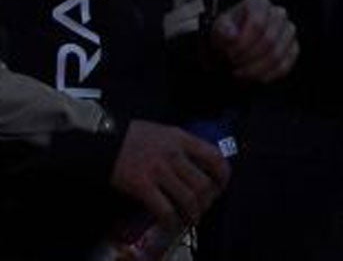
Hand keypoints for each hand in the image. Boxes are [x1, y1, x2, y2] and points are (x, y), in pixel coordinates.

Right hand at [110, 119, 230, 232]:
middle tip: (205, 206)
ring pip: (188, 197)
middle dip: (209, 200)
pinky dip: (171, 221)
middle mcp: (174, 155)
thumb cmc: (133, 137)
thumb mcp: (165, 132)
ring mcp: (158, 171)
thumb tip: (199, 162)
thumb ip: (182, 145)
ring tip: (192, 218)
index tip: (221, 185)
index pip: (214, 156)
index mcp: (181, 139)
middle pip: (203, 182)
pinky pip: (164, 209)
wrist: (104, 145)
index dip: (223, 175)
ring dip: (194, 212)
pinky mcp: (142, 186)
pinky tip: (171, 224)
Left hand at [210, 0, 298, 82]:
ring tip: (241, 72)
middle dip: (248, 57)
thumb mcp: (218, 29)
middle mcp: (278, 14)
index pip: (257, 23)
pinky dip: (266, 75)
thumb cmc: (228, 34)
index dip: (243, 42)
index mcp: (259, 3)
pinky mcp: (293, 49)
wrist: (232, 46)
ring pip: (277, 55)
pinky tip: (253, 76)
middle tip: (233, 64)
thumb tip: (232, 34)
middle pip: (269, 40)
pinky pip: (284, 66)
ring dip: (255, 69)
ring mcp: (288, 32)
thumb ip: (222, 30)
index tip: (229, 52)